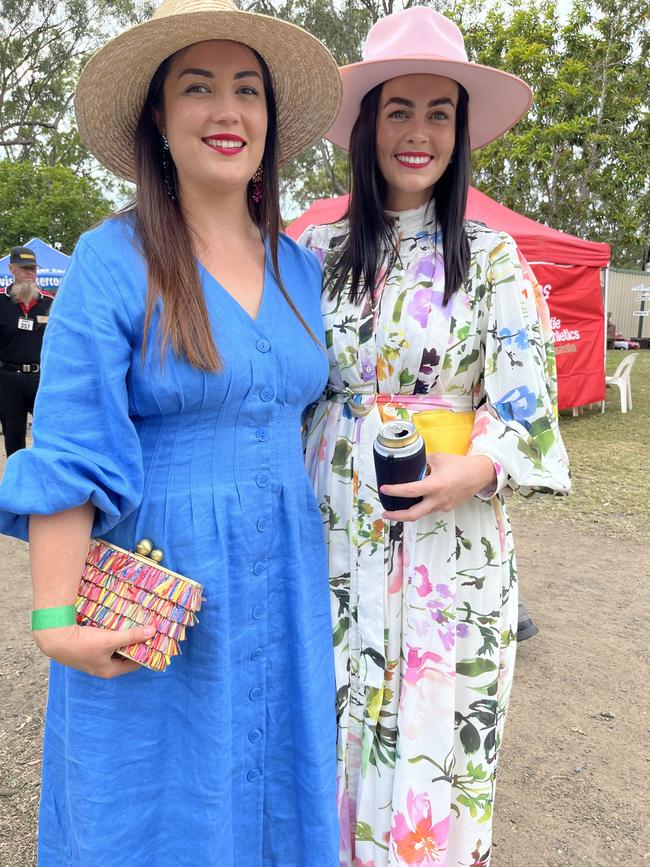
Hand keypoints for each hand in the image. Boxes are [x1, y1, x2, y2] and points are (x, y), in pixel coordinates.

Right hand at [33, 622, 155, 677]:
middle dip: (133, 645)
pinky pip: (104, 645)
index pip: (135, 664)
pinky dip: (110, 637)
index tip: (153, 641)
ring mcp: (92, 660)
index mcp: (110, 671)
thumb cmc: (83, 643)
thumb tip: (152, 631)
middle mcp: (102, 668)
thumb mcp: (110, 639)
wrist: (54, 639)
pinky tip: (113, 626)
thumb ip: (131, 635)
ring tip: (132, 627)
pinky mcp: (85, 651)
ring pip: (113, 650)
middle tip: (144, 632)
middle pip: (124, 656)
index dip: (145, 652)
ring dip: (122, 640)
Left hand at [381, 453, 496, 521]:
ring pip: (421, 513)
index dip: (394, 491)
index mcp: (435, 485)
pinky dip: (421, 506)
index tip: (383, 489)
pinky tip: (416, 500)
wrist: (479, 474)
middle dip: (397, 516)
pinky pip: (430, 509)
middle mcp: (438, 499)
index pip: (410, 491)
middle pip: (413, 515)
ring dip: (408, 512)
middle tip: (385, 513)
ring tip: (397, 507)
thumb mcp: (436, 458)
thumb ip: (421, 463)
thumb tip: (408, 465)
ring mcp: (443, 506)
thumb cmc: (458, 464)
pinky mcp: (447, 508)